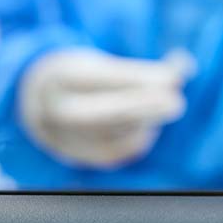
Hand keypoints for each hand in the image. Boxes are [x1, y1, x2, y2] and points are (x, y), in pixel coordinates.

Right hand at [18, 48, 191, 167]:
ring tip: (170, 104)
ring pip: (113, 134)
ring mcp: (63, 137)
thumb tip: (185, 68)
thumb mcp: (100, 65)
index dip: (139, 79)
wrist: (37, 105)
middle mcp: (56, 110)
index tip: (173, 77)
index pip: (102, 78)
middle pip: (102, 112)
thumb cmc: (80, 78)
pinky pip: (114, 152)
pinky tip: (149, 127)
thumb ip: (139, 71)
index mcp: (59, 77)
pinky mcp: (78, 157)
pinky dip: (138, 138)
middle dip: (142, 107)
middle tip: (176, 103)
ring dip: (148, 121)